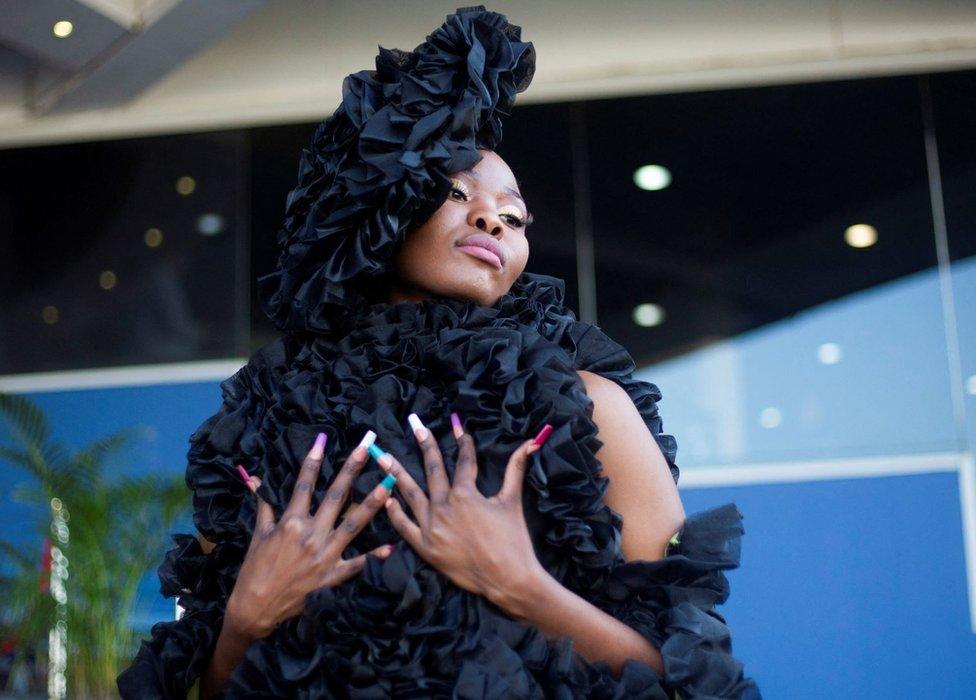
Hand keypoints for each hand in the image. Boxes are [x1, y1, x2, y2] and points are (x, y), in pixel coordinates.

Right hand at [226, 433, 396, 640]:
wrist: (255, 609)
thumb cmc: (255, 570)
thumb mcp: (259, 535)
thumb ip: (263, 505)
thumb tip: (255, 479)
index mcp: (290, 521)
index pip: (304, 484)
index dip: (314, 461)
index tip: (324, 439)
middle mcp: (310, 534)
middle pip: (335, 496)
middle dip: (352, 470)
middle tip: (368, 448)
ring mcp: (324, 555)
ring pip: (353, 524)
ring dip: (372, 503)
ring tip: (389, 484)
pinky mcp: (332, 577)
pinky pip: (358, 565)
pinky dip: (375, 556)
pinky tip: (393, 545)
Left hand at [377, 413, 552, 612]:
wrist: (508, 579)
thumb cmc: (513, 539)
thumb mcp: (513, 500)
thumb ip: (517, 468)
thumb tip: (531, 442)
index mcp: (466, 494)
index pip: (463, 461)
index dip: (462, 442)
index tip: (456, 426)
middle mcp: (444, 507)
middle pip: (432, 470)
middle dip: (425, 444)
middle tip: (415, 425)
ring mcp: (431, 527)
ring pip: (410, 495)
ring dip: (397, 474)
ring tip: (383, 457)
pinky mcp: (425, 548)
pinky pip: (404, 526)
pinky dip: (394, 512)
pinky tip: (386, 497)